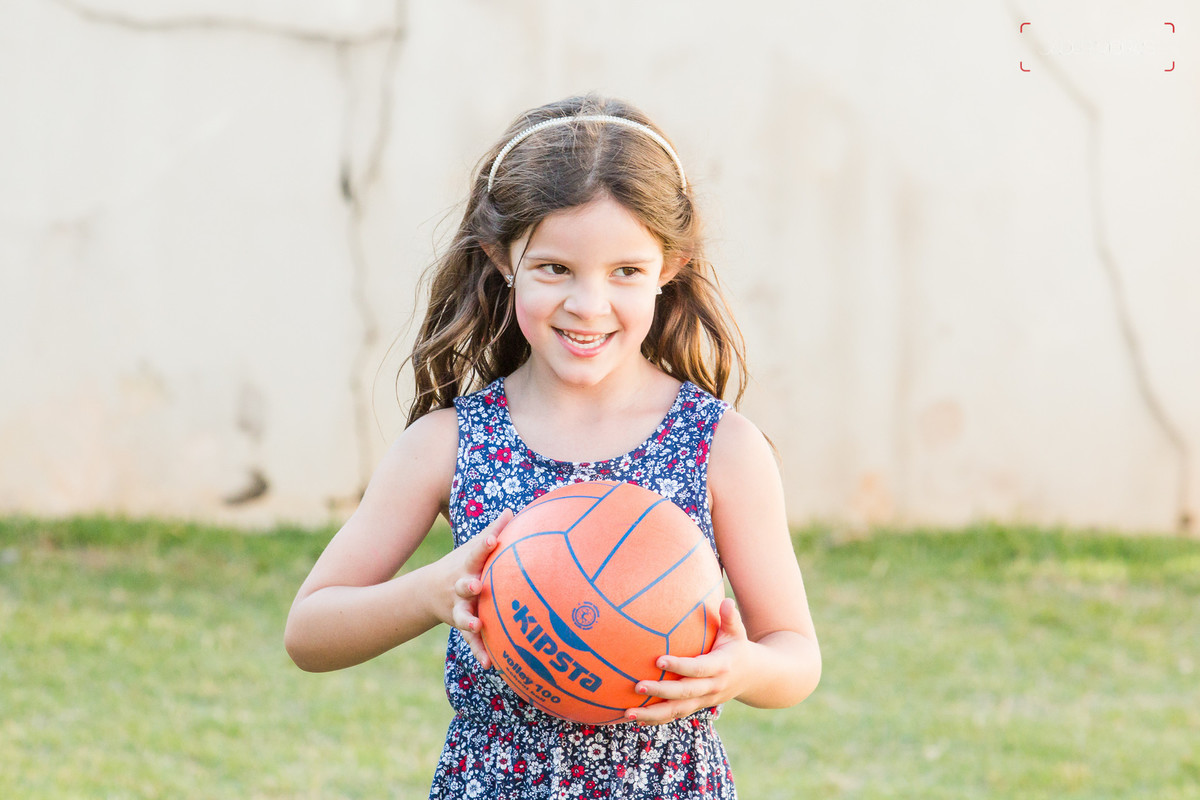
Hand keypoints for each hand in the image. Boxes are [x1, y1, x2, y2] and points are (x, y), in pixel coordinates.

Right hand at [434, 509, 511, 668]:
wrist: (429, 591)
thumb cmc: (463, 564)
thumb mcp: (473, 547)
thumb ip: (494, 530)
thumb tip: (513, 510)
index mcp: (468, 565)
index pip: (477, 551)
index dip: (485, 544)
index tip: (494, 538)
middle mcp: (461, 586)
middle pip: (464, 584)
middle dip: (469, 585)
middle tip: (477, 585)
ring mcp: (459, 606)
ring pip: (463, 614)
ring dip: (469, 620)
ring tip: (476, 625)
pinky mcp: (462, 624)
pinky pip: (471, 640)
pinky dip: (479, 651)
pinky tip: (488, 663)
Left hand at [625, 598, 750, 724]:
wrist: (753, 677)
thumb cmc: (737, 648)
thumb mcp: (737, 632)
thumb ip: (730, 618)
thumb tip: (727, 601)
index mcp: (721, 667)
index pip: (698, 669)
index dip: (680, 666)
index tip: (658, 661)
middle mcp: (712, 687)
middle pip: (684, 693)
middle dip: (661, 692)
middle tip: (638, 686)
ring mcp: (704, 700)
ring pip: (678, 711)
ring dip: (653, 713)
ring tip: (628, 713)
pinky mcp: (697, 706)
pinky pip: (675, 715)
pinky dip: (656, 719)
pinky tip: (634, 718)